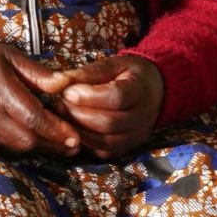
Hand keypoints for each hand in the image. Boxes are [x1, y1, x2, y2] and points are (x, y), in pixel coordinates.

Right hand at [0, 39, 81, 157]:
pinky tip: (34, 142)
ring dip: (39, 148)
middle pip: (27, 139)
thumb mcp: (10, 56)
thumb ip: (38, 74)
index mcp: (2, 92)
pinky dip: (21, 148)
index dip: (56, 130)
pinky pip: (3, 147)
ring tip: (58, 144)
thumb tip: (65, 84)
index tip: (75, 137)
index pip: (34, 118)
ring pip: (16, 148)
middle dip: (53, 144)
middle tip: (73, 143)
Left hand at [39, 54, 163, 160]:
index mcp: (141, 90)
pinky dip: (86, 143)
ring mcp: (136, 135)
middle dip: (78, 114)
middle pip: (108, 123)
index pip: (116, 97)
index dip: (88, 96)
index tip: (67, 91)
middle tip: (60, 103)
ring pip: (104, 141)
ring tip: (65, 115)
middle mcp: (142, 117)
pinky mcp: (126, 147)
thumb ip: (90, 72)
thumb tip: (60, 80)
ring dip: (78, 130)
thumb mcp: (115, 64)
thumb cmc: (130, 75)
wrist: (155, 92)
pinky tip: (75, 129)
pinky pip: (103, 152)